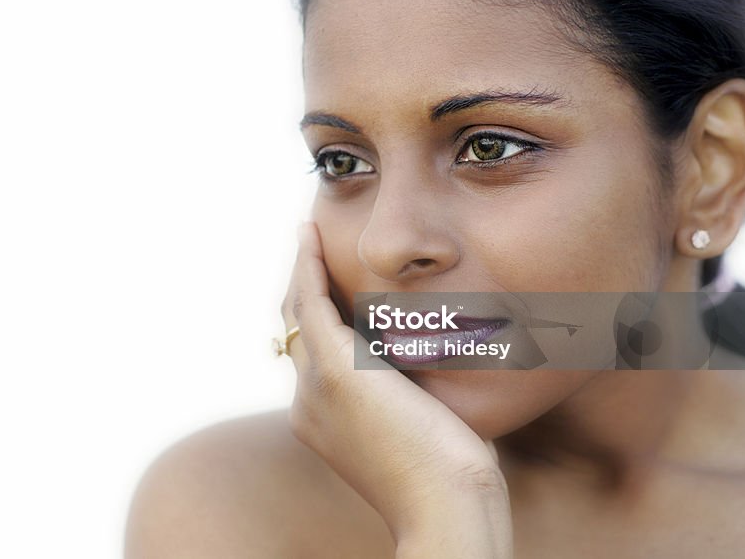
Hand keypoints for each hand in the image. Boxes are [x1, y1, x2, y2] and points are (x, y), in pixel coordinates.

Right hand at [281, 222, 512, 557]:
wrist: (445, 509)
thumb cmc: (450, 482)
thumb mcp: (419, 433)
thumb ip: (408, 400)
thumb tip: (427, 377)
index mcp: (321, 420)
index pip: (310, 353)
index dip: (314, 314)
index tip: (326, 283)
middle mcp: (305, 403)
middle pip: (294, 328)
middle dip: (300, 286)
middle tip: (309, 245)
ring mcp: (314, 387)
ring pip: (296, 311)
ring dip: (300, 268)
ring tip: (309, 235)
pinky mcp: (335, 369)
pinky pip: (310, 301)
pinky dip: (307, 265)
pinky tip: (311, 237)